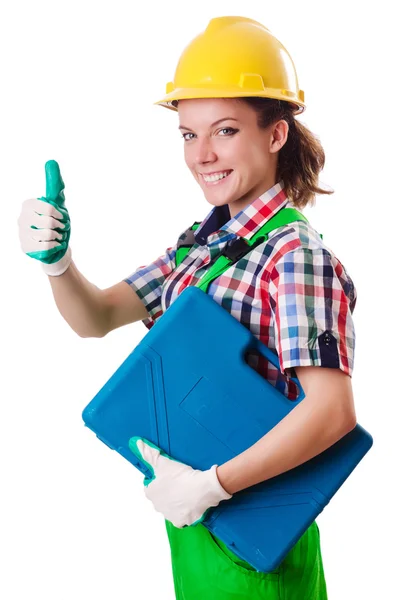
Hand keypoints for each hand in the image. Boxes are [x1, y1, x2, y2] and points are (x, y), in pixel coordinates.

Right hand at [18, 160, 71, 275]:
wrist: (56, 245)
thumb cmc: (57, 221)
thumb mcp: (58, 202)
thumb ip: (55, 184)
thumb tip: (51, 161)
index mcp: (28, 205)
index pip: (48, 208)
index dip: (59, 215)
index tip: (62, 217)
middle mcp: (22, 218)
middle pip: (49, 222)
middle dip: (60, 227)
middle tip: (60, 229)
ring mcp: (22, 234)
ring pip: (47, 235)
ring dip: (58, 237)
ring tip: (56, 237)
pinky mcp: (25, 248)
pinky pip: (45, 247)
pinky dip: (55, 246)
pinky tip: (53, 245)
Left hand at [129, 437, 232, 527]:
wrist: (202, 488)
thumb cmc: (180, 475)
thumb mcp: (163, 462)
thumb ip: (149, 454)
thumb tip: (137, 443)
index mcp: (151, 494)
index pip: (149, 487)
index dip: (158, 481)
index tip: (168, 476)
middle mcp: (157, 507)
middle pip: (160, 498)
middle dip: (166, 492)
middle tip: (178, 482)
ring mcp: (169, 516)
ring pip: (170, 508)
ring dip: (175, 502)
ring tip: (186, 491)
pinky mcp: (181, 522)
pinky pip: (180, 517)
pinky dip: (184, 512)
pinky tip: (190, 503)